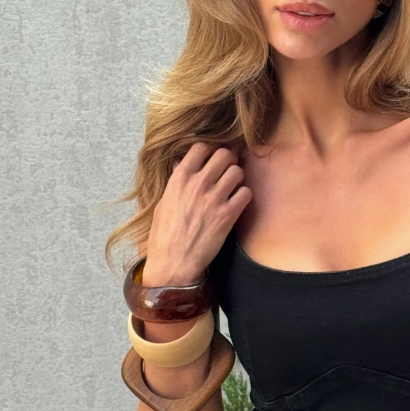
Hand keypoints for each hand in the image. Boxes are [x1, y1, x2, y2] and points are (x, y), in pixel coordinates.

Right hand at [142, 142, 251, 284]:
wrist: (173, 263)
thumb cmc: (164, 236)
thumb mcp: (163, 203)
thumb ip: (176, 181)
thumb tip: (182, 164)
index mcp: (180, 178)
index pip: (201, 147)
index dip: (210, 151)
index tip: (212, 158)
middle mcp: (198, 184)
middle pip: (224, 154)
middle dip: (228, 161)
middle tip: (226, 171)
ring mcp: (214, 199)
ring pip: (238, 171)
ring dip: (237, 178)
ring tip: (232, 188)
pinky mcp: (227, 216)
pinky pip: (246, 193)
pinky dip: (244, 197)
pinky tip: (237, 204)